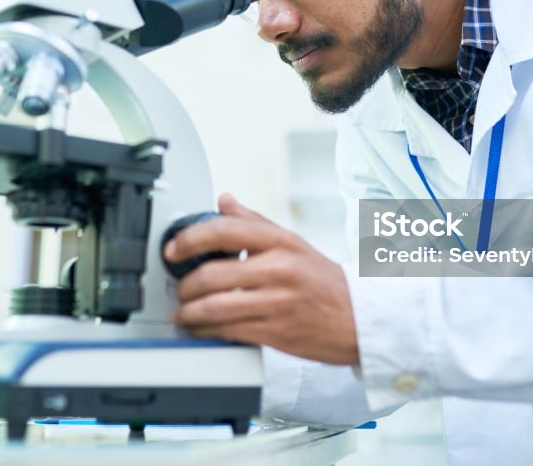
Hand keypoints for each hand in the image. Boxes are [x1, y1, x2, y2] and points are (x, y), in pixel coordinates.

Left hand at [165, 193, 358, 364]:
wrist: (359, 319)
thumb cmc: (324, 282)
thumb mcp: (292, 243)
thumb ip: (254, 222)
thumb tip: (224, 201)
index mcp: (280, 242)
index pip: (224, 230)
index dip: (190, 239)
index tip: (173, 249)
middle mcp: (278, 269)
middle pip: (212, 274)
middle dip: (184, 286)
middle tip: (178, 288)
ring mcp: (276, 302)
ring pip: (215, 307)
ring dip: (188, 312)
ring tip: (182, 312)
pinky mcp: (275, 332)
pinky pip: (228, 331)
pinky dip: (204, 331)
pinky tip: (199, 328)